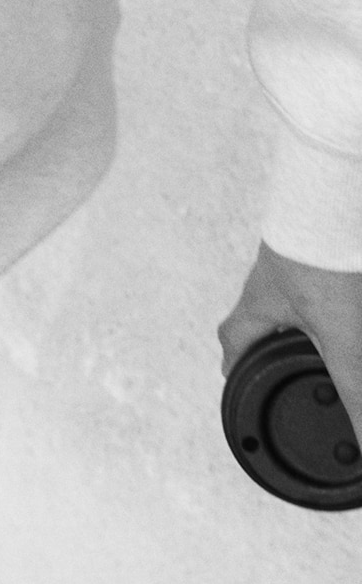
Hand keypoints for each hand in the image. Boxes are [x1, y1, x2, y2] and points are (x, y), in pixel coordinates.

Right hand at [220, 243, 361, 439]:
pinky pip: (327, 271)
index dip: (236, 370)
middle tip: (294, 360)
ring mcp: (301, 256)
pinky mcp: (328, 240)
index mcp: (260, 305)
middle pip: (262, 316)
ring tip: (333, 330)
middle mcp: (274, 279)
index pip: (233, 344)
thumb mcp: (345, 340)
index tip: (240, 384)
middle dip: (274, 341)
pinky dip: (337, 290)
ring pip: (298, 294)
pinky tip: (350, 290)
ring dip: (312, 316)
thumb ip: (355, 393)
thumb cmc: (326, 254)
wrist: (338, 191)